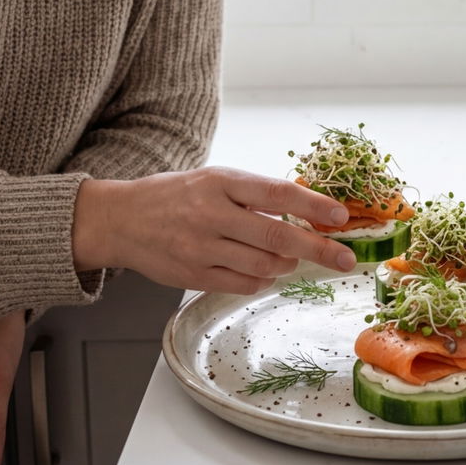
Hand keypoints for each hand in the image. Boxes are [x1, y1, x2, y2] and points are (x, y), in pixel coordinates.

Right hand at [72, 166, 355, 293]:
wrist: (121, 219)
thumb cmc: (177, 196)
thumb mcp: (215, 179)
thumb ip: (256, 195)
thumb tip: (309, 211)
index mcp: (220, 182)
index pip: (276, 193)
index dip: (312, 206)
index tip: (341, 216)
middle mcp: (210, 214)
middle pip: (276, 237)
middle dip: (318, 249)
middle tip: (345, 258)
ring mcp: (200, 248)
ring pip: (264, 266)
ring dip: (287, 265)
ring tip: (290, 258)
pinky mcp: (193, 275)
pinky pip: (244, 284)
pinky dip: (263, 279)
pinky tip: (263, 271)